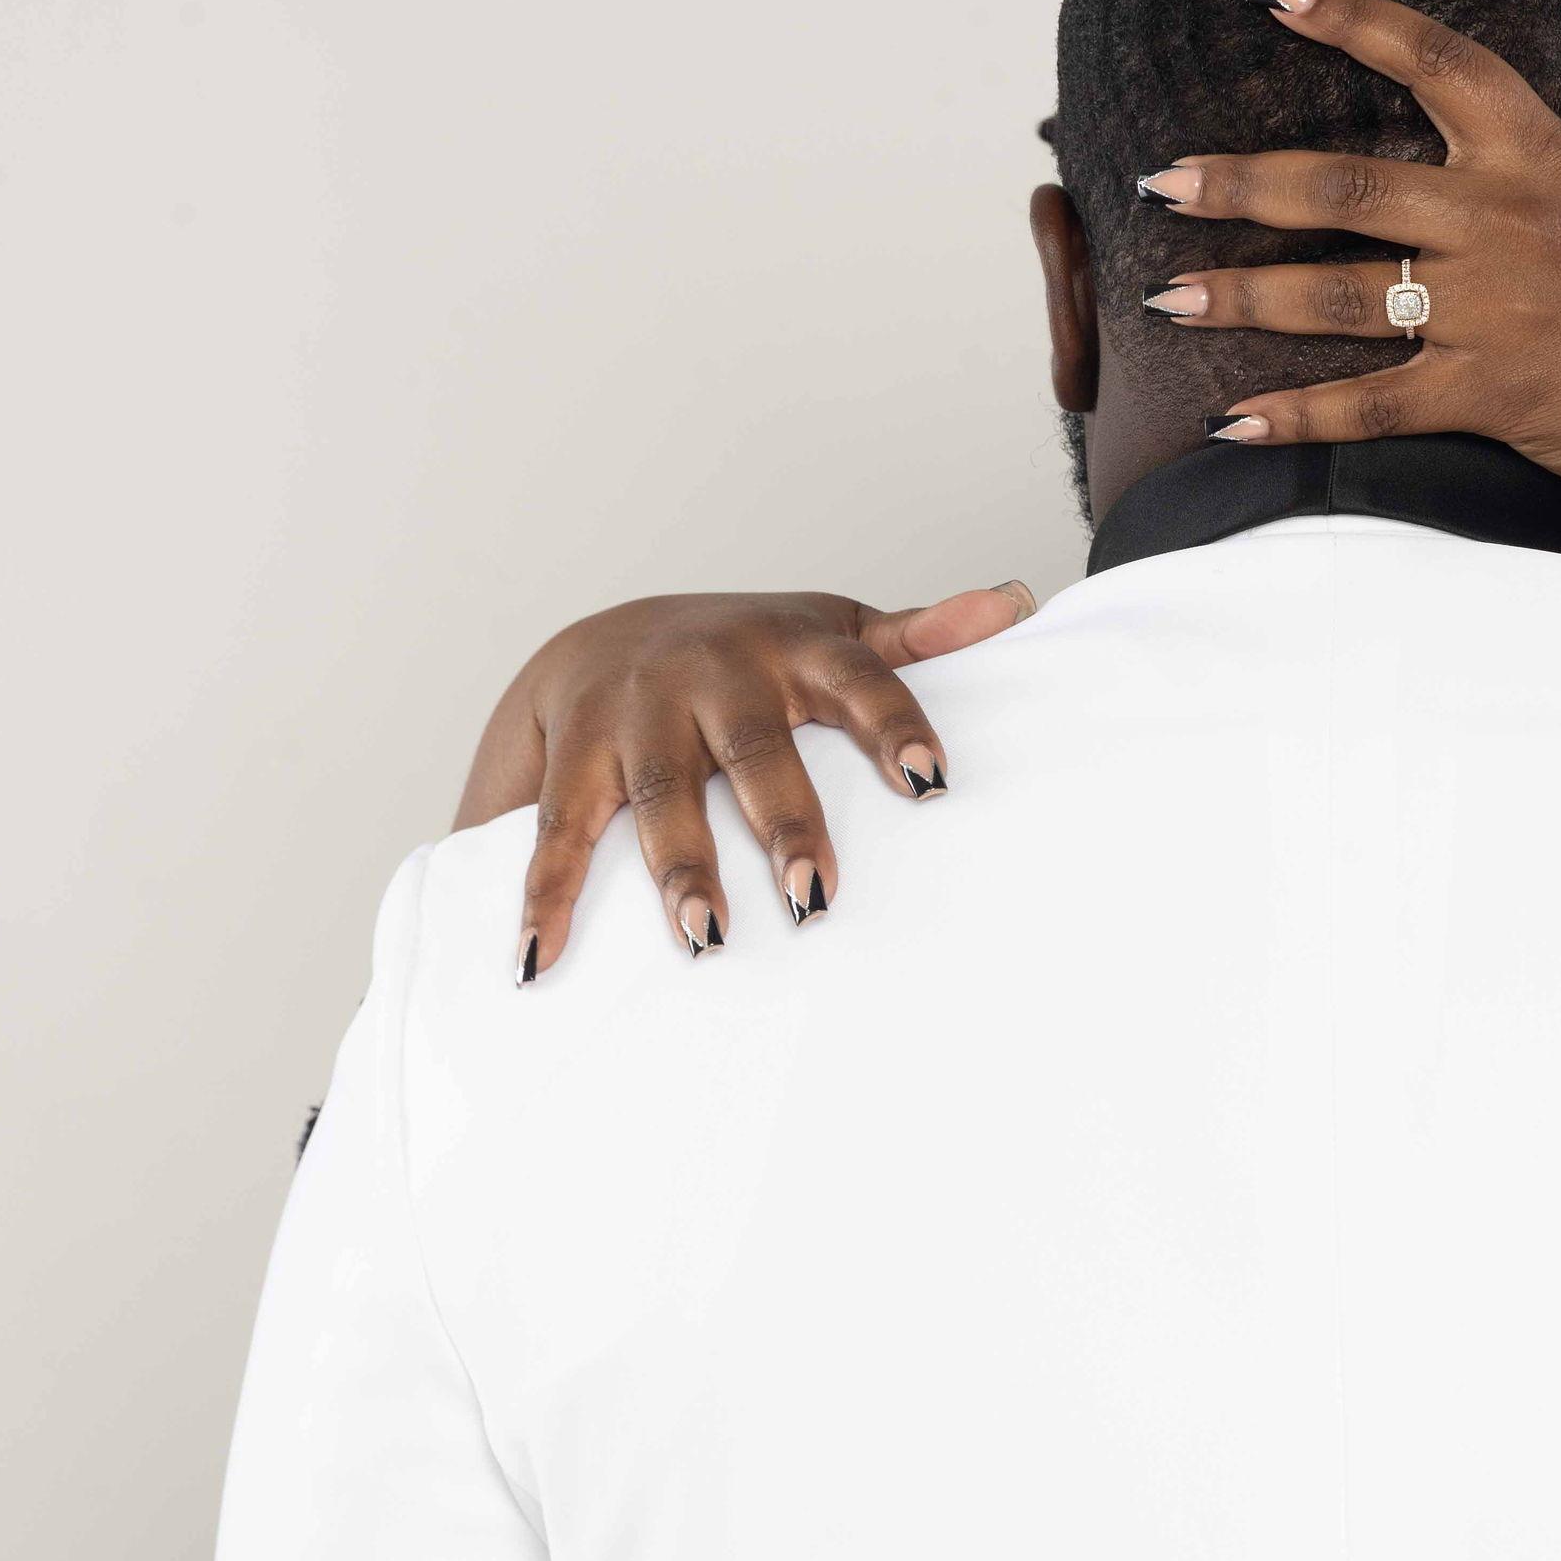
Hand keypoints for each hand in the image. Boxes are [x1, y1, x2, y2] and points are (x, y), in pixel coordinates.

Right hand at [455, 581, 1035, 974]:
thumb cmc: (746, 651)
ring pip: (661, 794)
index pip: (862, 679)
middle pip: (756, 750)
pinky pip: (561, 831)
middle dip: (784, 823)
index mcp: (794, 646)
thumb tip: (1016, 603)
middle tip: (815, 898)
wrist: (601, 636)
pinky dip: (547, 897)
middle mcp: (714, 671)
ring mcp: (639, 711)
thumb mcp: (832, 631)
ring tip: (707, 939)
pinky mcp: (575, 753)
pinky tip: (543, 957)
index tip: (932, 783)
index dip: (895, 725)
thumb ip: (918, 636)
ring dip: (680, 868)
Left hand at [1142, 0, 1560, 729]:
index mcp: (1548, 155)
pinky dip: (1297, 415)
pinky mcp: (1491, 397)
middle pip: (1348, 182)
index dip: (1353, 18)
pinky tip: (1228, 420)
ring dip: (1242, 293)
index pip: (1439, 60)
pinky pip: (1372, 405)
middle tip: (1157, 177)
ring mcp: (1497, 314)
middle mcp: (1511, 224)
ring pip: (1340, 294)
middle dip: (1241, 180)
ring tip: (1166, 291)